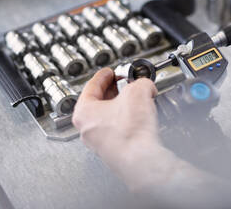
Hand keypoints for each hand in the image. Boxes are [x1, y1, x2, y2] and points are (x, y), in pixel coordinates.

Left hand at [72, 68, 215, 193]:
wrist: (140, 159)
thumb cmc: (130, 131)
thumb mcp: (138, 91)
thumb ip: (141, 82)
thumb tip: (146, 85)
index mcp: (84, 112)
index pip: (91, 86)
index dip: (104, 75)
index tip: (110, 72)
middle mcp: (88, 129)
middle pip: (99, 102)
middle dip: (115, 91)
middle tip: (125, 84)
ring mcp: (99, 142)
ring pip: (109, 117)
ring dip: (122, 106)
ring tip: (137, 99)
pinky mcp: (114, 151)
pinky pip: (118, 130)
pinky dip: (127, 121)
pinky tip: (140, 118)